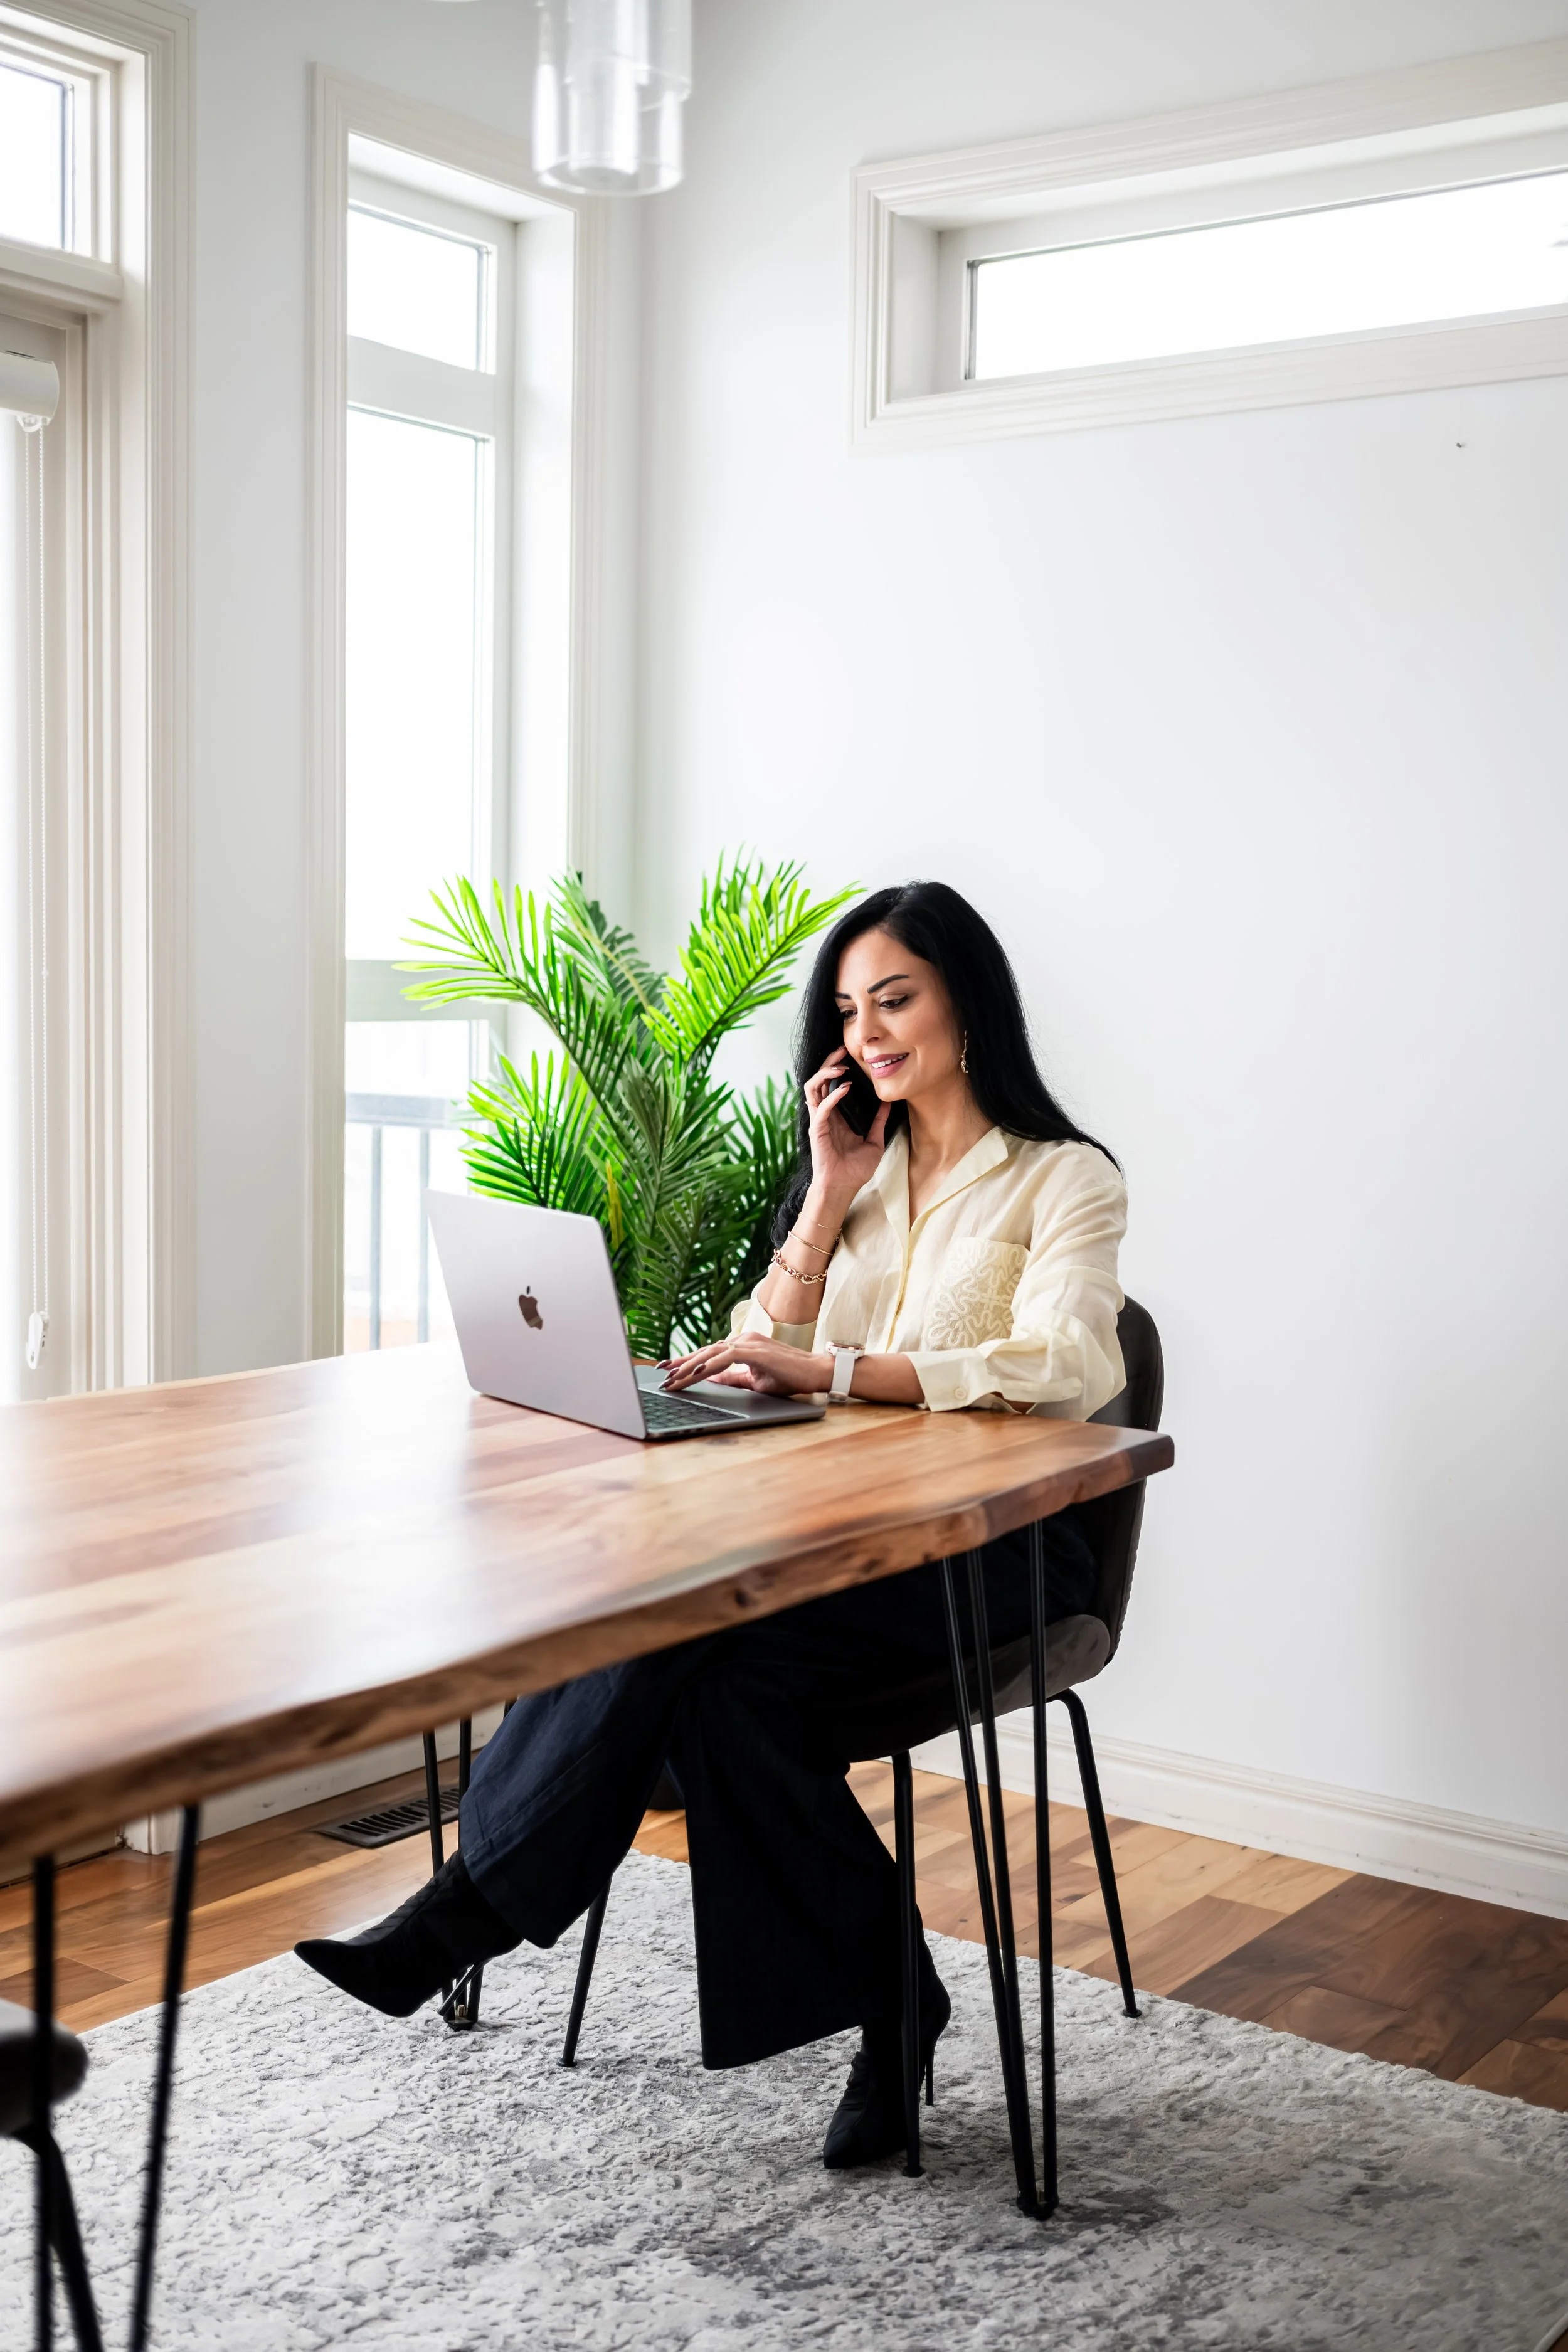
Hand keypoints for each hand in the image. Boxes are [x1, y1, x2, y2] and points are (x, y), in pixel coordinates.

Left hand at [659, 1337, 830, 1396]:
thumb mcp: (755, 1380)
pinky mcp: (755, 1350)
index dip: (688, 1362)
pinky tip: (696, 1374)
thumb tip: (711, 1381)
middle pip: (705, 1352)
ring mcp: (749, 1342)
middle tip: (661, 1373)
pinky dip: (709, 1366)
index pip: (709, 1354)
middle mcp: (743, 1339)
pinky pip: (726, 1357)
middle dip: (681, 1364)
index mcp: (742, 1345)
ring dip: (689, 1368)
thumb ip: (733, 1378)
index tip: (670, 1371)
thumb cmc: (790, 1377)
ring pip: (711, 1354)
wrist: (816, 1372)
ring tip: (671, 1379)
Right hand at [803, 1049, 890, 1206]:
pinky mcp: (817, 1130)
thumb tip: (889, 1104)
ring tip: (841, 1066)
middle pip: (818, 1079)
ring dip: (825, 1074)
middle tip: (842, 1049)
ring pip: (812, 1088)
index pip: (830, 1084)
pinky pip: (821, 1108)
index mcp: (835, 1115)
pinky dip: (832, 1096)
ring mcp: (819, 1121)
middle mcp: (824, 1114)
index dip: (836, 1067)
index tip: (850, 1053)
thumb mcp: (874, 1141)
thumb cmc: (855, 1170)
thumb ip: (879, 1122)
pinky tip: (845, 1088)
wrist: (844, 1188)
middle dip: (828, 1062)